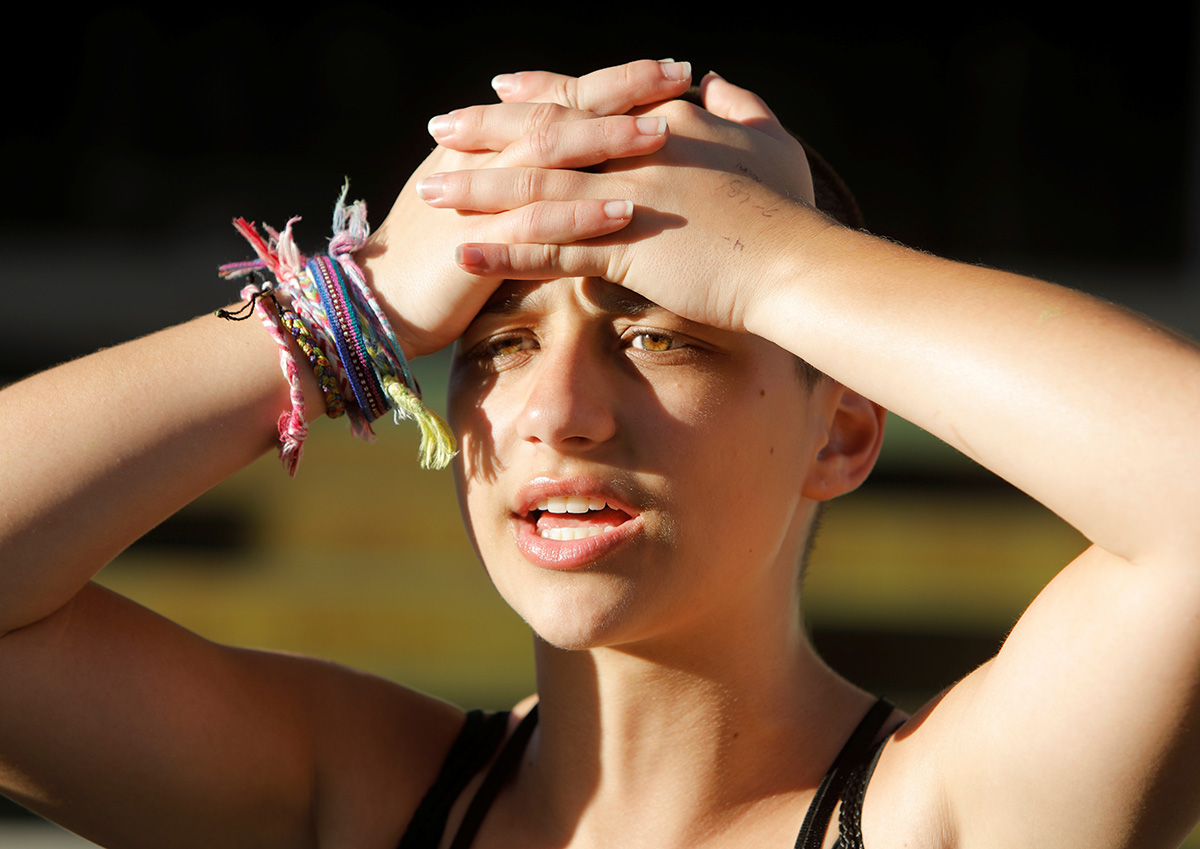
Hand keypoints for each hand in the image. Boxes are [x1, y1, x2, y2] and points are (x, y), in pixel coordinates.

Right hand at [362, 100, 676, 358]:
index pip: (558, 100)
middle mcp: (486, 160)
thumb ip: (522, 182)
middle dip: (620, 91)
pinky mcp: (478, 247)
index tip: (666, 70)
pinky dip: (580, 215)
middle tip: (677, 73)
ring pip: (549, 159)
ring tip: (663, 131)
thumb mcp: (478, 207)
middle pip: (560, 112)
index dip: (611, 82)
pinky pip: (536, 226)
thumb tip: (578, 167)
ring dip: (607, 143)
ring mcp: (479, 200)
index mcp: (491, 147)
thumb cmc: (433, 260)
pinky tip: (625, 210)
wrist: (374, 305)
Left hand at [422, 68, 824, 336]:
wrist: (796, 264)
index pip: (587, 99)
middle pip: (544, 136)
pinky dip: (504, 252)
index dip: (538, 91)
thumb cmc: (787, 209)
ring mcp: (623, 199)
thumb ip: (740, 107)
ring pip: (534, 190)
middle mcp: (632, 152)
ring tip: (429, 192)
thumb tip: (718, 82)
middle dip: (485, 132)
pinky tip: (464, 255)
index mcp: (661, 124)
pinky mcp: (622, 249)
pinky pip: (549, 251)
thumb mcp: (771, 141)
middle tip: (437, 128)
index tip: (498, 87)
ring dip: (477, 191)